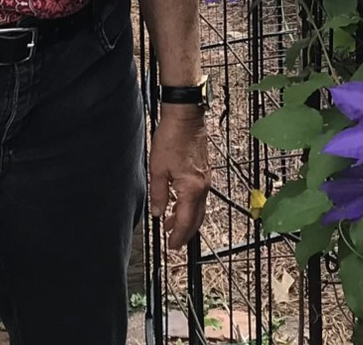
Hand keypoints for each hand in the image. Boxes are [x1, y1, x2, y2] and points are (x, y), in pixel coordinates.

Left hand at [148, 106, 210, 249]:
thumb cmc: (172, 138)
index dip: (178, 236)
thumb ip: (159, 194)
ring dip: (186, 218)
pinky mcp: (204, 170)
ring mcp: (205, 178)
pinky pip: (199, 195)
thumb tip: (158, 213)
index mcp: (192, 188)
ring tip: (171, 224)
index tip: (171, 246)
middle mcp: (203, 186)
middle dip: (185, 232)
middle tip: (174, 242)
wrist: (185, 116)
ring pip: (198, 207)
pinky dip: (190, 205)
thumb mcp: (158, 169)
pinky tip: (179, 203)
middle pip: (196, 217)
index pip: (186, 221)